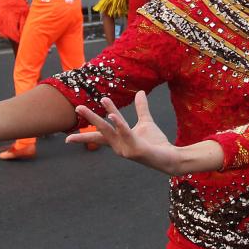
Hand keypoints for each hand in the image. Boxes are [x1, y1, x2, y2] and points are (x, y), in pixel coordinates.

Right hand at [65, 92, 207, 175]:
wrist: (170, 156)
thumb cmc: (155, 142)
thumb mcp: (146, 122)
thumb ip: (141, 108)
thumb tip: (140, 92)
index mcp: (118, 139)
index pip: (105, 127)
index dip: (94, 119)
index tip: (79, 112)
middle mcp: (119, 145)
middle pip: (102, 129)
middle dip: (90, 118)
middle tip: (77, 107)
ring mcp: (125, 149)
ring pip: (110, 131)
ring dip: (100, 119)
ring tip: (97, 103)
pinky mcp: (135, 150)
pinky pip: (126, 135)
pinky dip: (119, 125)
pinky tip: (112, 116)